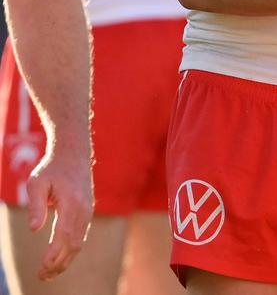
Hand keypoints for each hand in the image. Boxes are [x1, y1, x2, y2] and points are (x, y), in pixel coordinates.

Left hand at [26, 145, 93, 279]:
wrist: (73, 154)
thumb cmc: (52, 169)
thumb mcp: (36, 183)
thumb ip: (36, 206)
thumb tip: (34, 230)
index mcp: (71, 203)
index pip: (63, 236)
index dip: (53, 255)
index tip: (41, 268)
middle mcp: (83, 210)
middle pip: (73, 245)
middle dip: (58, 264)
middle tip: (42, 276)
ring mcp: (87, 211)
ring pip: (79, 243)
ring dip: (65, 260)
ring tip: (48, 273)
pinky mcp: (87, 212)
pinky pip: (81, 236)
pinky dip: (71, 251)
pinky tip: (59, 258)